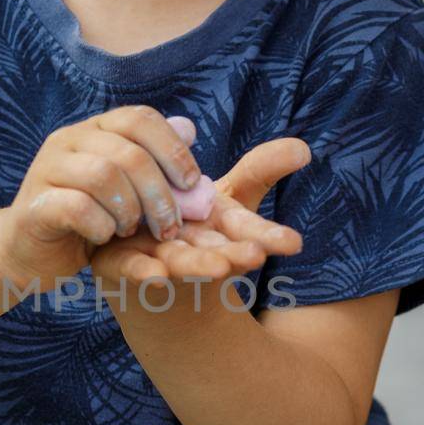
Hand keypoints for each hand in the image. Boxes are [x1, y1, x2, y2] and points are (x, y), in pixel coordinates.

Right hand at [0, 104, 205, 288]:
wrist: (29, 250)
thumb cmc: (85, 219)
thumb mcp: (126, 189)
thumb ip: (155, 163)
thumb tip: (189, 130)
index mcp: (94, 129)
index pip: (139, 118)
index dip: (173, 149)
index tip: (190, 183)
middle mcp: (68, 140)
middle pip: (129, 154)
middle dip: (159, 194)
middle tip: (169, 226)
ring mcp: (47, 168)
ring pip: (104, 176)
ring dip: (130, 210)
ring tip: (130, 231)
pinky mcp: (34, 203)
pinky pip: (78, 207)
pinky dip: (101, 226)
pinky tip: (103, 237)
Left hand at [86, 136, 310, 289]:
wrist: (133, 266)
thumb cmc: (187, 227)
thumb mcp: (225, 196)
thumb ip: (260, 172)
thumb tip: (303, 148)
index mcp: (217, 228)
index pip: (246, 230)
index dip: (268, 236)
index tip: (293, 243)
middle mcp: (190, 247)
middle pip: (216, 250)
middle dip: (235, 254)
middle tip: (255, 256)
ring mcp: (157, 258)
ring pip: (180, 260)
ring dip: (197, 265)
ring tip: (218, 268)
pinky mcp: (120, 264)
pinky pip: (132, 268)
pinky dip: (144, 271)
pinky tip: (155, 275)